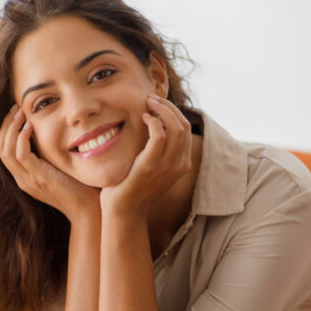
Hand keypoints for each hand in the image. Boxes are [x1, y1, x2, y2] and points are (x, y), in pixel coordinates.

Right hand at [0, 104, 100, 222]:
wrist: (87, 209)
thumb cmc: (78, 187)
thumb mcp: (58, 169)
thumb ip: (49, 155)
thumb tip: (50, 133)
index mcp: (24, 177)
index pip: (3, 150)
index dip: (6, 130)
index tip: (16, 113)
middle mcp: (22, 179)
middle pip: (0, 148)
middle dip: (6, 125)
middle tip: (16, 108)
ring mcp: (28, 180)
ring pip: (5, 150)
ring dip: (12, 128)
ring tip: (21, 113)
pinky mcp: (39, 178)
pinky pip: (20, 154)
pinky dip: (22, 137)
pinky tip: (31, 126)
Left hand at [99, 94, 192, 218]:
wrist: (124, 211)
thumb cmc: (132, 188)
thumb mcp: (152, 168)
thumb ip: (157, 152)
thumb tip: (153, 127)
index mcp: (182, 164)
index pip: (186, 129)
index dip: (174, 112)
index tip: (158, 104)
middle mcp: (180, 165)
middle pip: (184, 124)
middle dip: (169, 107)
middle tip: (152, 99)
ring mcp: (167, 166)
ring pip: (176, 126)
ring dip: (162, 109)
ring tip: (148, 104)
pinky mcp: (151, 165)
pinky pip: (159, 134)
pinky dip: (153, 121)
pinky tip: (143, 118)